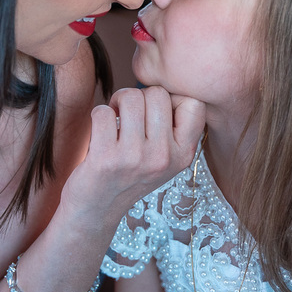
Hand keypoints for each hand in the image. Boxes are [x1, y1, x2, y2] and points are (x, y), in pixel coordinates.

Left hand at [63, 86, 204, 223]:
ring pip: (130, 96)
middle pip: (157, 93)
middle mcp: (164, 157)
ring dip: (117, 102)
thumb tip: (167, 82)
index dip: (172, 99)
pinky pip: (103, 112)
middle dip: (139, 97)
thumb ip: (172, 126)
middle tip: (129, 116)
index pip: (194, 103)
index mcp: (183, 155)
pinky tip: (100, 133)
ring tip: (115, 120)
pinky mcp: (106, 159)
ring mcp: (135, 158)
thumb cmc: (130, 173)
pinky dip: (98, 116)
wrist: (98, 210)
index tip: (156, 114)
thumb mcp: (165, 158)